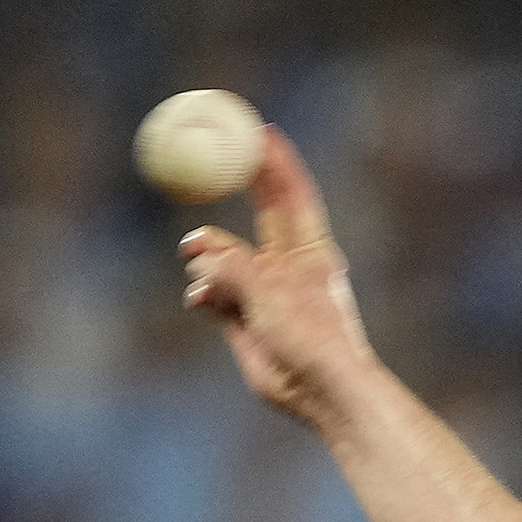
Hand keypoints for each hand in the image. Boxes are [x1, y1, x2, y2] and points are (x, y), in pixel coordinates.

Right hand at [179, 128, 376, 427]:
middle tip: (206, 156)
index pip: (291, 194)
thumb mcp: (269, 292)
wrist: (322, 392)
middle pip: (259, 211)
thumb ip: (232, 265)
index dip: (275, 161)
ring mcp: (265, 291)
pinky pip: (212, 293)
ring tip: (205, 275)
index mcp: (309, 250)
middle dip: (234, 185)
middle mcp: (287, 265)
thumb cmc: (311, 338)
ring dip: (206, 259)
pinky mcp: (245, 319)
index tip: (258, 128)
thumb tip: (199, 250)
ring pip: (224, 257)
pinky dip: (202, 293)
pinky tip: (202, 302)